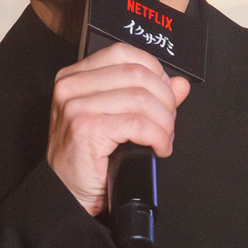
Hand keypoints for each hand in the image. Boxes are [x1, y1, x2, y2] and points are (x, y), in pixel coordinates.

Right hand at [47, 42, 190, 215]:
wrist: (66, 195)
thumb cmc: (89, 158)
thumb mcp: (117, 118)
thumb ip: (148, 96)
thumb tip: (180, 84)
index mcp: (75, 76)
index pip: (123, 52)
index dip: (154, 70)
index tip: (166, 94)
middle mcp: (71, 86)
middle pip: (137, 74)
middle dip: (165, 100)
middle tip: (169, 123)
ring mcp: (76, 107)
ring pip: (141, 99)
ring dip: (165, 122)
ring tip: (165, 139)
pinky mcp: (86, 129)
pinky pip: (138, 124)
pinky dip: (158, 137)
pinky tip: (160, 148)